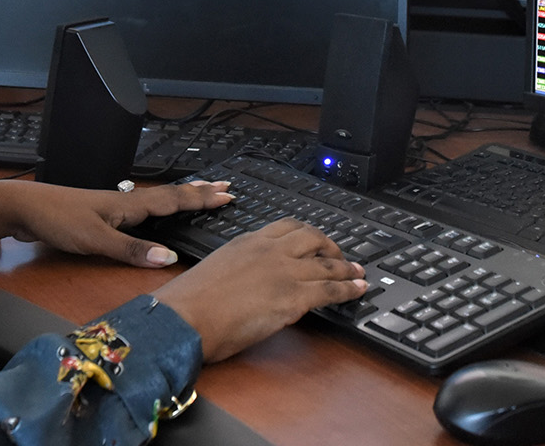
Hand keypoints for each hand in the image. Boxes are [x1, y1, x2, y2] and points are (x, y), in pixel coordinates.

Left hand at [0, 179, 234, 267]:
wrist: (22, 209)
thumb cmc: (56, 221)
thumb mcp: (95, 241)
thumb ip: (131, 250)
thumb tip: (168, 259)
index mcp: (128, 205)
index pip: (173, 200)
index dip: (201, 199)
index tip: (228, 195)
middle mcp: (125, 202)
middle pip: (170, 195)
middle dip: (199, 192)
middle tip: (225, 186)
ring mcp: (113, 207)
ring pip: (157, 199)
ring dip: (181, 196)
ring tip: (200, 191)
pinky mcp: (102, 215)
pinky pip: (142, 208)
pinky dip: (160, 206)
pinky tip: (156, 211)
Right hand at [153, 220, 367, 361]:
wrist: (186, 317)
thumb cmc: (190, 302)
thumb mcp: (216, 268)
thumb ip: (239, 267)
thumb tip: (250, 280)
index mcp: (248, 241)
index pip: (287, 227)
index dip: (307, 233)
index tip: (315, 240)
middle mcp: (270, 250)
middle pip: (312, 238)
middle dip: (331, 246)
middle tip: (341, 255)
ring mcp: (284, 272)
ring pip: (327, 263)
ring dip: (347, 268)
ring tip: (358, 273)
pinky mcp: (293, 297)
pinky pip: (330, 289)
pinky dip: (349, 289)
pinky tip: (358, 291)